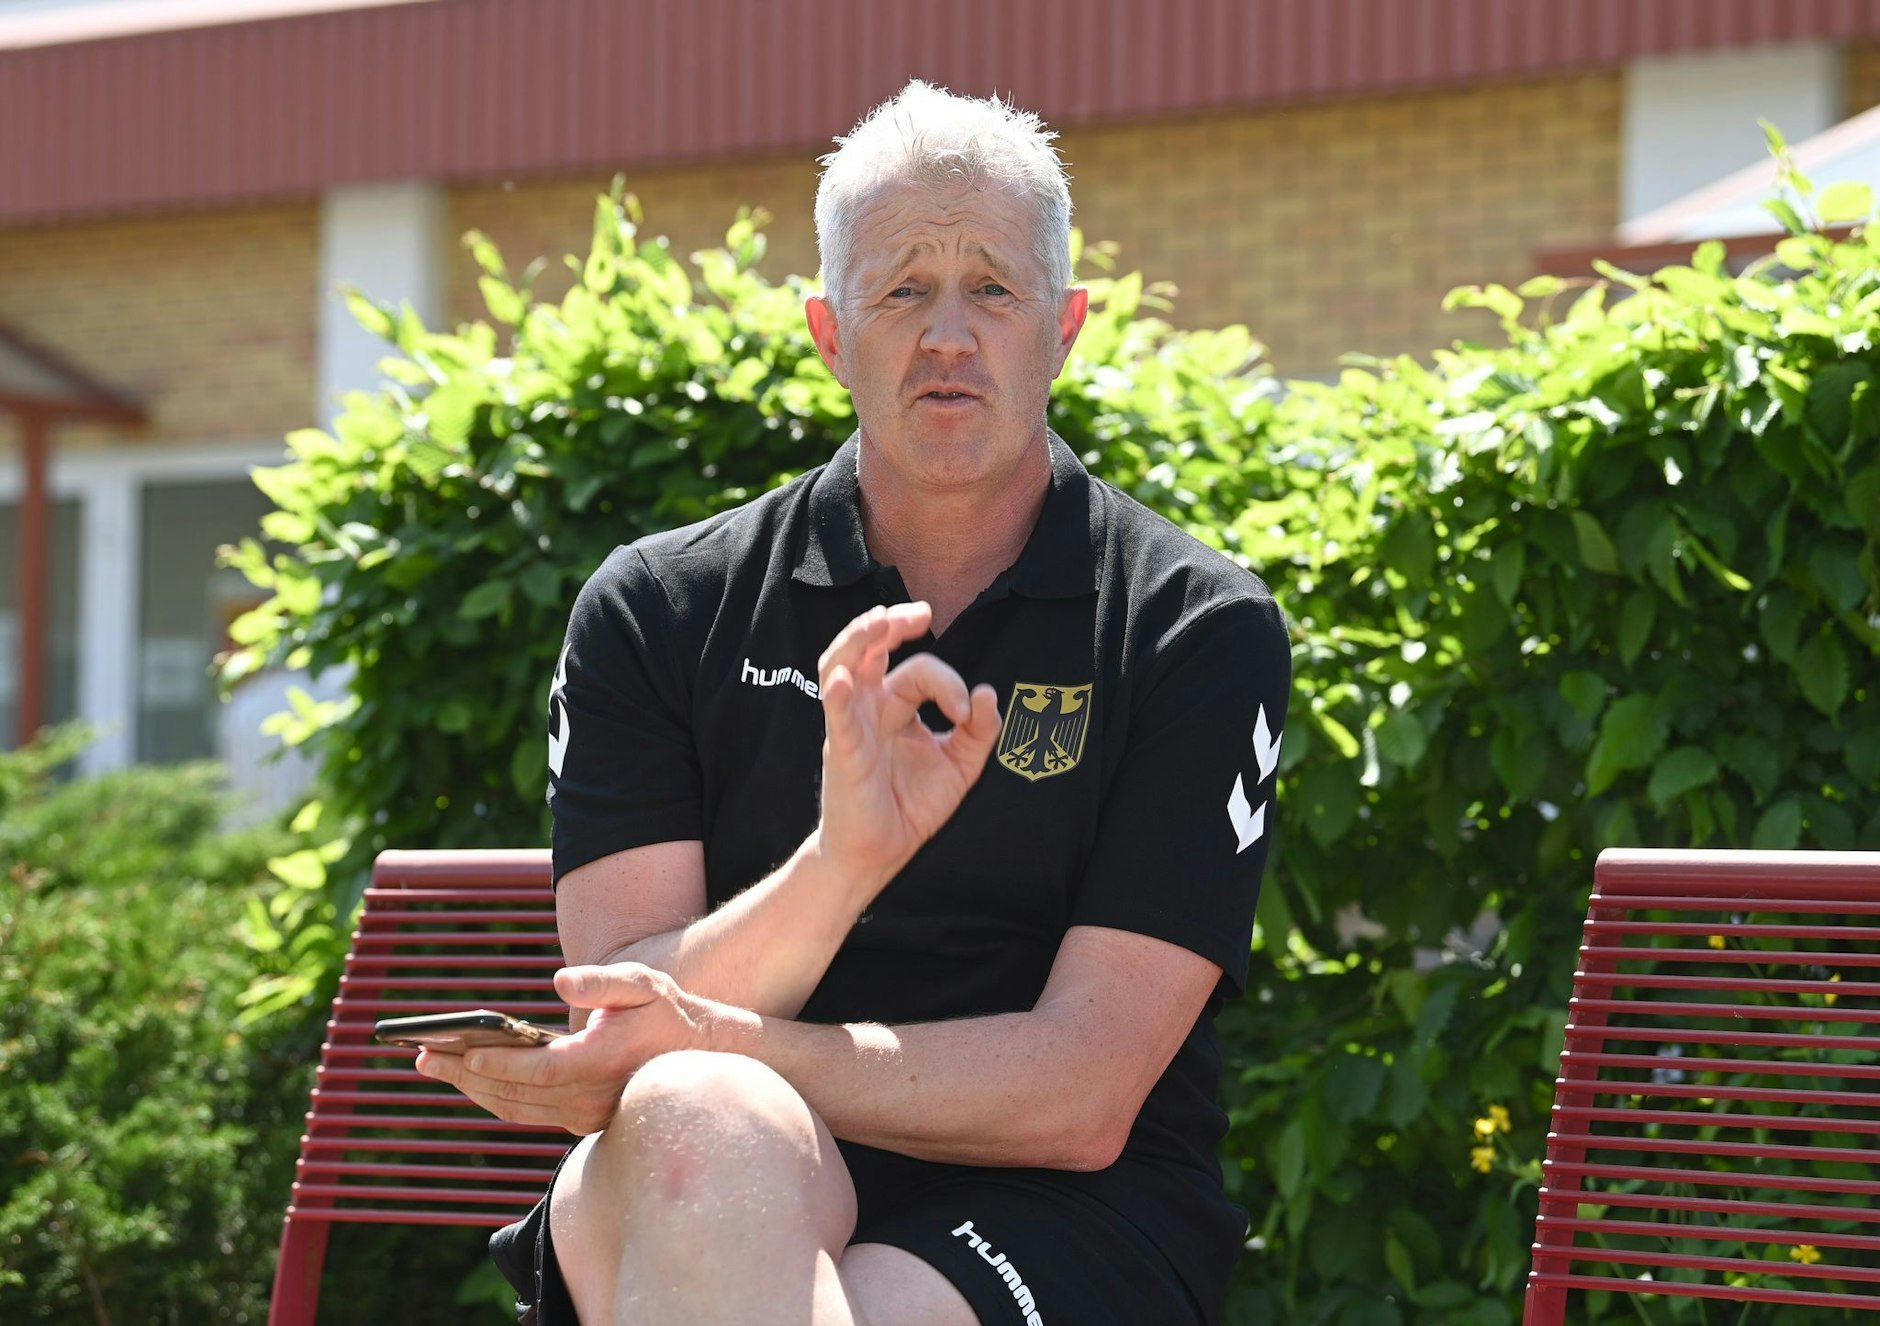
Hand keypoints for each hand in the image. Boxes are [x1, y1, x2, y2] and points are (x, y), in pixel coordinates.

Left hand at [413, 963, 749, 1135]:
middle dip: (462, 1075)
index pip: (537, 1071)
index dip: (495, 1064)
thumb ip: (600, 981)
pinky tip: (471, 1078)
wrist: (704, 1058)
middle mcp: (589, 1099)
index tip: (459, 1052)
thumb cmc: (668, 1012)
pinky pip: (527, 1113)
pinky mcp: (581, 1122)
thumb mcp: (642, 983)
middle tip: (420, 1056)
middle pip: (513, 1094)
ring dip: (470, 1089)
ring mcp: (585, 1116)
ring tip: (433, 1066)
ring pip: (515, 1109)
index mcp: (600, 1063)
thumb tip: (559, 980)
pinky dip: (494, 1096)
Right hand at [815, 602, 1002, 886]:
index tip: (965, 712)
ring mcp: (851, 724)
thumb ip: (979, 731)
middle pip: (869, 648)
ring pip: (841, 664)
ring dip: (858, 640)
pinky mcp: (842, 751)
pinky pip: (836, 716)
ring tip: (879, 622)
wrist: (879, 855)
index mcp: (896, 704)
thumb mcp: (960, 766)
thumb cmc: (911, 807)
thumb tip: (988, 693)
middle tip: (920, 612)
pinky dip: (838, 694)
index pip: (920, 669)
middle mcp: (870, 706)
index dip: (948, 682)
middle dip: (890, 622)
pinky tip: (845, 678)